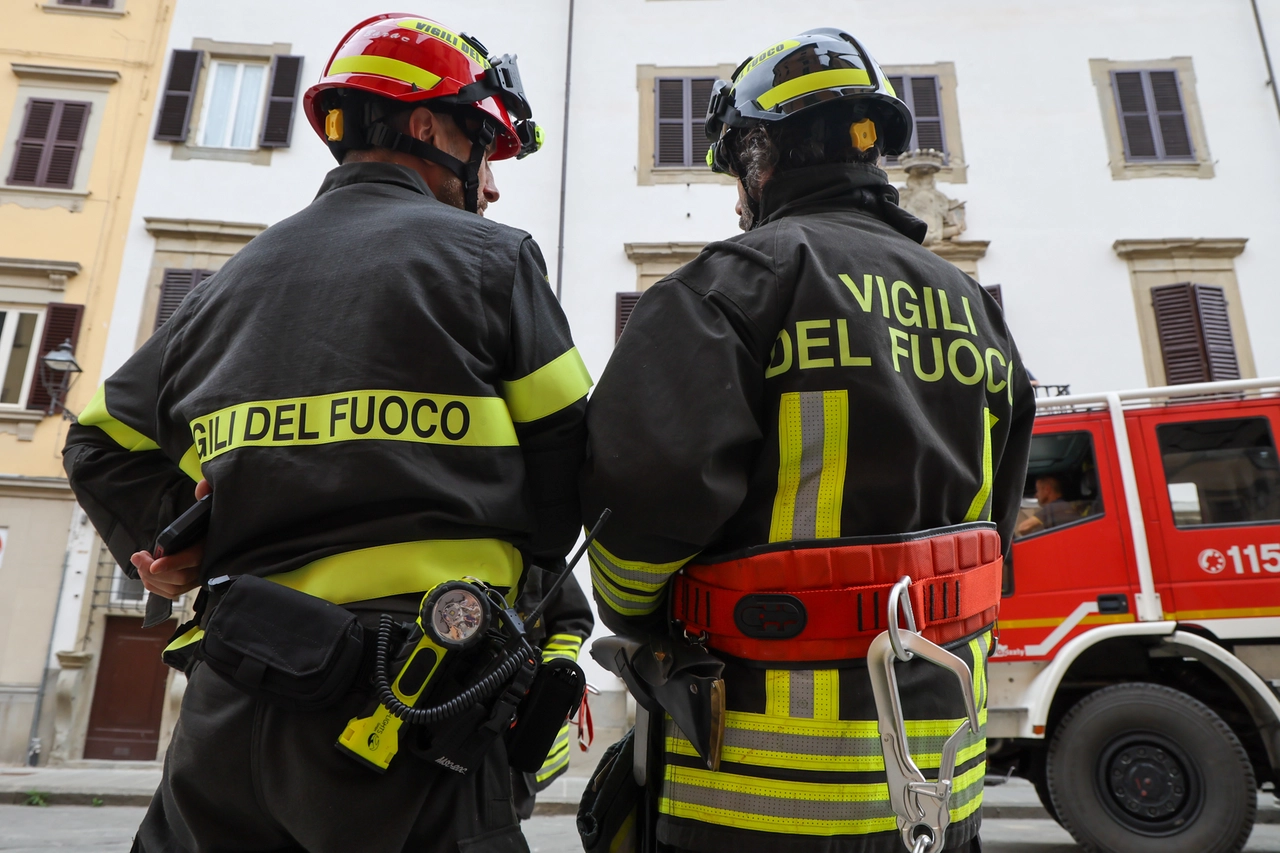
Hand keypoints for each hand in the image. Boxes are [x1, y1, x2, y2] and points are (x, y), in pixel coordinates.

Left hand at [130, 479, 209, 600]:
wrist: (219, 536)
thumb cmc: (210, 520)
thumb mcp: (210, 505)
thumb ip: (207, 493)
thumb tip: (202, 485)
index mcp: (209, 547)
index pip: (191, 559)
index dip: (172, 564)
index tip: (154, 564)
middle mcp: (205, 566)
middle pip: (178, 577)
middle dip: (152, 569)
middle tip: (137, 556)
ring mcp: (198, 579)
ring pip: (172, 588)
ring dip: (151, 578)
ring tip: (140, 561)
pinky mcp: (190, 585)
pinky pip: (171, 593)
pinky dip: (155, 586)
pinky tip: (147, 572)